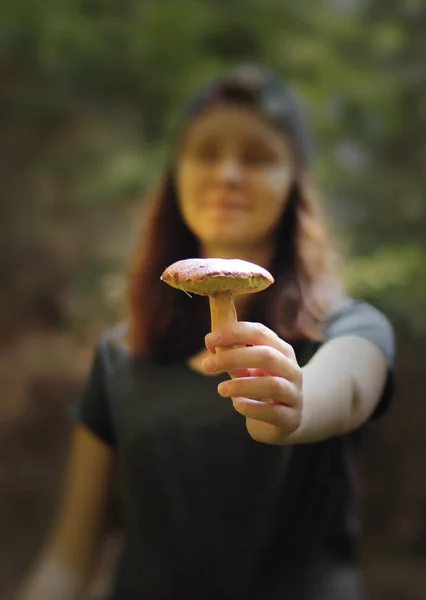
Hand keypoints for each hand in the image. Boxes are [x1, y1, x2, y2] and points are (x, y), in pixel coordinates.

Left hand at [203, 322, 302, 443]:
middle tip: (207, 365)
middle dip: (233, 358)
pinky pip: (273, 412)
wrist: (281, 420)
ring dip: (241, 385)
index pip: (259, 332)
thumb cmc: (260, 388)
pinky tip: (238, 405)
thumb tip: (215, 348)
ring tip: (221, 389)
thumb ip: (234, 360)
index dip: (233, 333)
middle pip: (266, 356)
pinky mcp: (291, 418)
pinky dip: (252, 408)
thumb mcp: (247, 371)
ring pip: (273, 385)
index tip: (208, 340)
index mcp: (281, 350)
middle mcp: (292, 369)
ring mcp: (294, 394)